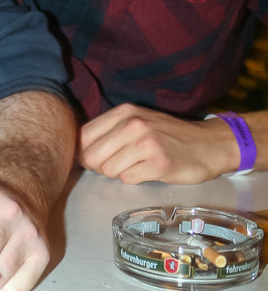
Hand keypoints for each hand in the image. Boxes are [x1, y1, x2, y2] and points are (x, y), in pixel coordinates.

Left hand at [78, 104, 238, 183]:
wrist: (208, 144)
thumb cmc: (169, 135)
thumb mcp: (138, 121)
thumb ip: (111, 131)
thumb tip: (80, 151)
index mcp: (124, 111)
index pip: (85, 135)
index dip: (85, 152)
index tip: (96, 159)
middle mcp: (133, 124)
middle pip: (93, 155)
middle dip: (100, 166)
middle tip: (119, 165)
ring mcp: (146, 143)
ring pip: (109, 169)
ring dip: (120, 173)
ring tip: (137, 166)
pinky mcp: (158, 164)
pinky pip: (128, 179)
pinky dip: (135, 179)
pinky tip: (149, 171)